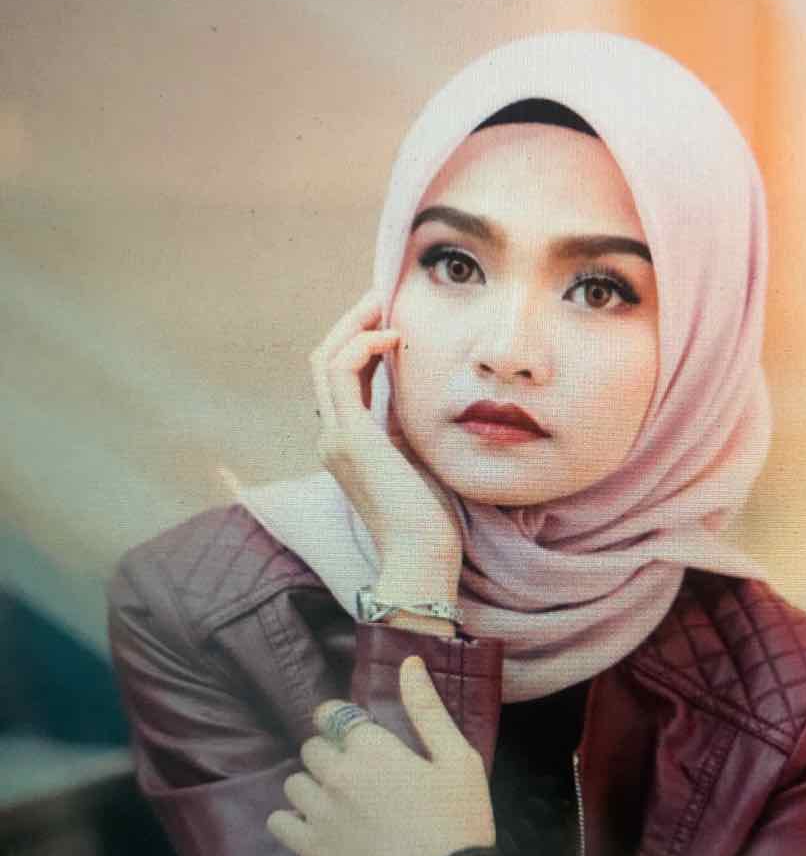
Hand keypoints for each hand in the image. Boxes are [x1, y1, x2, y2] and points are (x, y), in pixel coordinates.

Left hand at [266, 656, 495, 855]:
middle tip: (356, 769)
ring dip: (311, 783)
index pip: (331, 714)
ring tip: (338, 797)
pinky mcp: (313, 851)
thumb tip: (409, 662)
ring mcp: (321, 815)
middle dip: (329, 751)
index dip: (338, 718)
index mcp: (372, 748)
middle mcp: (338, 775)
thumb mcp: (457, 756)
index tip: (352, 729)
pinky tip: (314, 822)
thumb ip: (427, 708)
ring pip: (294, 783)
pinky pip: (279, 822)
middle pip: (312, 747)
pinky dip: (290, 818)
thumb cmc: (459, 818)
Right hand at [310, 290, 462, 595]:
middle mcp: (333, 436)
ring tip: (384, 302)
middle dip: (352, 322)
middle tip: (383, 295)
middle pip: (325, 360)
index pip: (342, 377)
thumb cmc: (430, 520)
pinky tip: (393, 338)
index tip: (392, 318)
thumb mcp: (418, 460)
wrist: (421, 561)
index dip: (361, 341)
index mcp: (348, 442)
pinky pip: (341, 372)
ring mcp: (336, 437)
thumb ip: (409, 428)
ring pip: (326, 359)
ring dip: (353, 324)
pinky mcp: (350, 437)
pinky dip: (362, 345)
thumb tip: (426, 395)